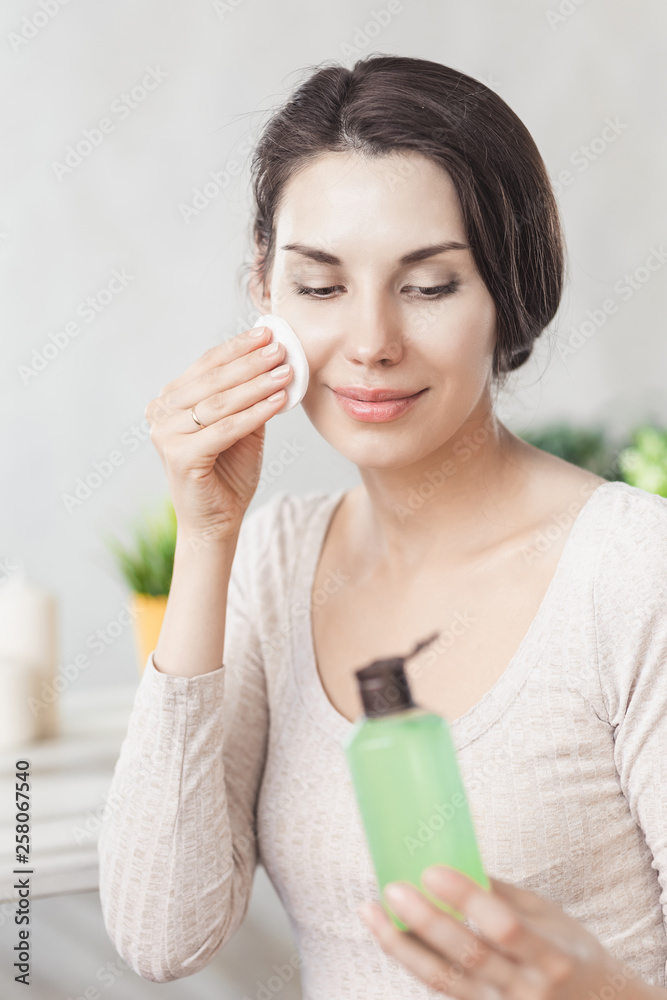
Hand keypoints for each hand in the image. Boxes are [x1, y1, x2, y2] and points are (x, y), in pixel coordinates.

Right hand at [144, 325, 292, 543]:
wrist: (216, 521)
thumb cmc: (228, 473)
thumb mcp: (241, 427)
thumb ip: (249, 397)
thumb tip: (275, 361)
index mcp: (170, 401)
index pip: (206, 366)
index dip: (237, 348)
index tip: (267, 332)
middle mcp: (160, 414)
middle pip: (212, 380)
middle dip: (249, 362)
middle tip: (279, 348)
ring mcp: (165, 436)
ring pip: (219, 403)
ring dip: (256, 384)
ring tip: (285, 371)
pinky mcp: (179, 457)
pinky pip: (225, 429)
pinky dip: (254, 413)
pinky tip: (278, 402)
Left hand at [359, 865, 636, 997]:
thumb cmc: (568, 950)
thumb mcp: (548, 916)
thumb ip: (502, 895)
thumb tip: (451, 857)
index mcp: (551, 956)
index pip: (503, 928)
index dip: (466, 900)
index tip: (432, 868)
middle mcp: (527, 990)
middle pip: (467, 957)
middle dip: (425, 921)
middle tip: (392, 887)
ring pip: (443, 981)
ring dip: (401, 945)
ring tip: (370, 911)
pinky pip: (441, 989)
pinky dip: (411, 959)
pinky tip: (388, 934)